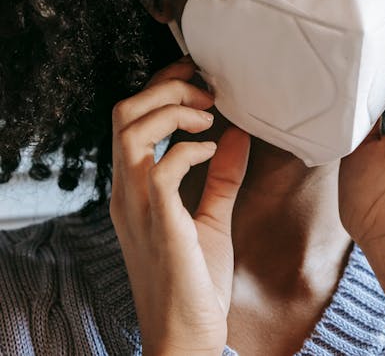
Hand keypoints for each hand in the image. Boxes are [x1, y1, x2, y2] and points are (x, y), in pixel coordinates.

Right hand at [110, 57, 250, 354]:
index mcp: (136, 189)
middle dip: (166, 88)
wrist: (186, 335)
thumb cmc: (195, 281)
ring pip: (131, 130)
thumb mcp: (210, 219)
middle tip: (207, 92)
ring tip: (208, 115)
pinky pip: (161, 168)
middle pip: (125, 112)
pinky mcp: (159, 223)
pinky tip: (211, 149)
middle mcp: (128, 192)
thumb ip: (219, 179)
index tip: (196, 78)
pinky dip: (187, 148)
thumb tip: (236, 138)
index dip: (161, 89)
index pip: (132, 120)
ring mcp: (138, 206)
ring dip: (173, 110)